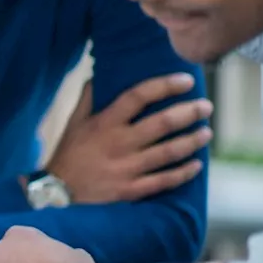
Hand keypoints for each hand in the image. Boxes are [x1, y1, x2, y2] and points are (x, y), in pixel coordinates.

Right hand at [45, 74, 211, 203]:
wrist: (55, 189)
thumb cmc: (67, 150)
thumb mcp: (74, 120)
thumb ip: (89, 96)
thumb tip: (101, 72)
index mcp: (105, 122)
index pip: (139, 96)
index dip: (165, 86)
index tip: (186, 81)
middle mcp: (119, 143)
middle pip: (162, 123)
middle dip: (189, 112)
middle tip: (206, 107)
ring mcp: (126, 168)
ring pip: (168, 152)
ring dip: (192, 141)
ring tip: (207, 132)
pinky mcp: (130, 190)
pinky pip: (163, 181)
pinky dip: (183, 173)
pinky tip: (196, 165)